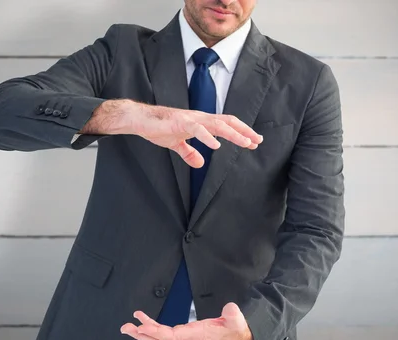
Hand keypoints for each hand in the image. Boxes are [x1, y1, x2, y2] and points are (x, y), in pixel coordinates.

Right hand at [83, 99, 262, 168]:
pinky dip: (208, 137)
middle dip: (244, 131)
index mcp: (200, 122)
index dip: (240, 132)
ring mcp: (191, 119)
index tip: (254, 141)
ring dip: (233, 133)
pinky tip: (216, 145)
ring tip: (246, 142)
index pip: (225, 125)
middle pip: (227, 122)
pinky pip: (197, 129)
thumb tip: (200, 163)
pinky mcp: (180, 123)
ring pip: (217, 124)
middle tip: (258, 141)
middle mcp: (199, 118)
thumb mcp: (176, 144)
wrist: (140, 120)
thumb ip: (189, 153)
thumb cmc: (157, 128)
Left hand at [120, 302, 253, 339]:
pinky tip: (144, 322)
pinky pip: (164, 333)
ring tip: (129, 325)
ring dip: (143, 333)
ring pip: (159, 338)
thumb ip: (233, 315)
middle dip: (142, 335)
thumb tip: (230, 308)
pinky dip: (152, 328)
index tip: (142, 327)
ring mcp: (184, 335)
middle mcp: (186, 336)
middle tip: (126, 327)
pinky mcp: (184, 332)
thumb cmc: (235, 329)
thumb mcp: (236, 321)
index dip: (156, 332)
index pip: (172, 336)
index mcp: (195, 333)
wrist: (237, 336)